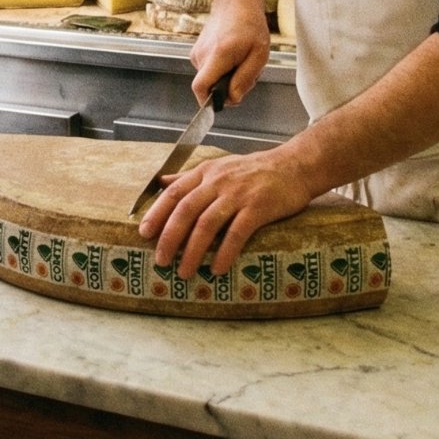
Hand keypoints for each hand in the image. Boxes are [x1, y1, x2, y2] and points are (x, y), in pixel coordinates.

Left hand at [135, 148, 315, 277]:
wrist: (294, 166)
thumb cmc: (254, 171)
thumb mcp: (218, 167)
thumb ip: (189, 177)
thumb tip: (161, 183)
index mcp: (206, 173)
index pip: (174, 193)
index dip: (157, 213)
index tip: (144, 233)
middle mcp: (218, 182)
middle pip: (186, 210)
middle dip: (170, 237)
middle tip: (161, 260)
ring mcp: (238, 194)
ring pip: (207, 224)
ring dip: (193, 251)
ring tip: (185, 272)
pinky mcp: (259, 207)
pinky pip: (237, 232)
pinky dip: (225, 252)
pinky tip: (217, 268)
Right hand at [188, 2, 269, 105]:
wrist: (235, 2)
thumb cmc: (250, 25)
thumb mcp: (259, 55)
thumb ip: (245, 79)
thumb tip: (232, 99)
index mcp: (218, 55)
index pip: (200, 87)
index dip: (209, 101)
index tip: (223, 102)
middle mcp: (202, 54)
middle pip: (210, 86)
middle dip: (228, 87)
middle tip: (247, 72)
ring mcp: (197, 53)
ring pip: (211, 79)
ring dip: (227, 77)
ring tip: (242, 60)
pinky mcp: (197, 52)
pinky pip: (209, 71)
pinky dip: (222, 70)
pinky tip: (234, 56)